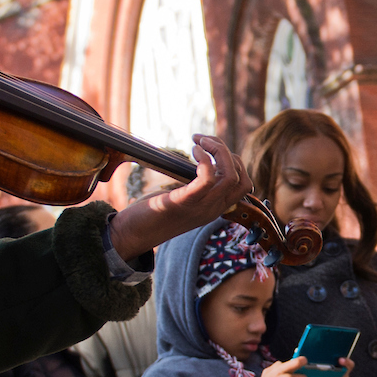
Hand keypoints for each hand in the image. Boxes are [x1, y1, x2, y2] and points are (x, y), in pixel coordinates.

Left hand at [109, 135, 248, 261]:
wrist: (132, 235)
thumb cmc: (152, 213)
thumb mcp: (182, 199)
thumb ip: (195, 186)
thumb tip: (201, 162)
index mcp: (214, 208)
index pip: (243, 185)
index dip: (234, 161)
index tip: (212, 148)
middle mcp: (213, 209)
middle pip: (241, 179)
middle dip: (227, 152)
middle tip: (205, 140)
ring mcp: (201, 208)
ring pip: (230, 176)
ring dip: (219, 151)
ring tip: (200, 142)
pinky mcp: (184, 203)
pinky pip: (207, 179)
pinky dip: (205, 159)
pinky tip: (194, 151)